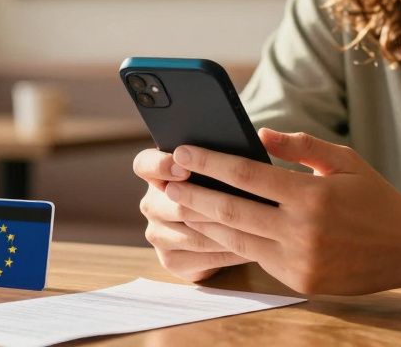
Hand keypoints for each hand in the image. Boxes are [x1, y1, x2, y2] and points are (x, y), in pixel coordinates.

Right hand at [132, 148, 251, 281]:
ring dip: (226, 232)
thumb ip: (223, 158)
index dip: (161, 166)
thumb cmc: (223, 190)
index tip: (185, 168)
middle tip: (242, 203)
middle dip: (211, 204)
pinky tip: (252, 247)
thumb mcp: (219, 170)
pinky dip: (229, 253)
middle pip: (176, 204)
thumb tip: (253, 141)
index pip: (145, 164)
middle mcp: (151, 204)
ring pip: (193, 235)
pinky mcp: (170, 260)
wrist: (219, 234)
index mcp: (156, 174)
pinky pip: (202, 258)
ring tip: (255, 227)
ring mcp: (158, 234)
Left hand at [164, 128, 400, 294]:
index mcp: (311, 195)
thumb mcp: (344, 160)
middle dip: (194, 195)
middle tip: (167, 181)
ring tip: (179, 205)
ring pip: (237, 240)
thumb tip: (259, 134)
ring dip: (203, 222)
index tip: (184, 151)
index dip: (210, 164)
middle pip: (231, 212)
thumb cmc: (374, 197)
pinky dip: (232, 243)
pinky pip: (256, 258)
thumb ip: (300, 146)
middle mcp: (302, 231)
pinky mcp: (299, 282)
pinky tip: (213, 229)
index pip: (247, 176)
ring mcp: (299, 261)